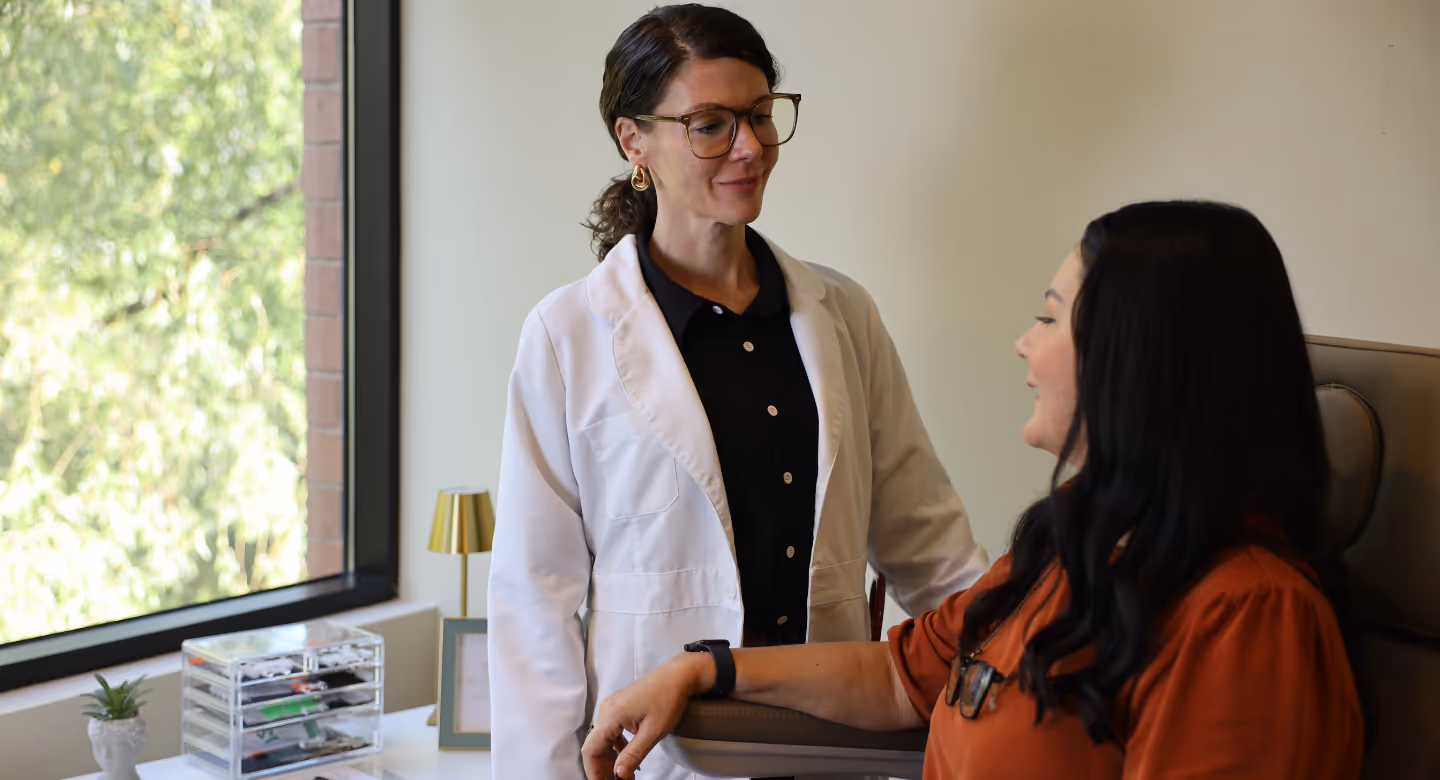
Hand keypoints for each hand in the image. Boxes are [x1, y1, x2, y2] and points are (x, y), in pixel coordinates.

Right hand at [581, 653, 709, 779]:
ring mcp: (612, 706)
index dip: (594, 772)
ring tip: (623, 773)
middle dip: (603, 767)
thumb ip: (632, 755)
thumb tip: (619, 775)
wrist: (679, 675)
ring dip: (610, 758)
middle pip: (595, 745)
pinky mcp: (620, 706)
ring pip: (603, 739)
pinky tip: (628, 755)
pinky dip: (616, 746)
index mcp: (611, 715)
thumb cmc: (668, 699)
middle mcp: (607, 709)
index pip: (591, 750)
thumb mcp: (653, 732)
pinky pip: (611, 730)